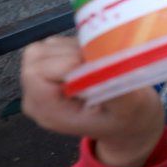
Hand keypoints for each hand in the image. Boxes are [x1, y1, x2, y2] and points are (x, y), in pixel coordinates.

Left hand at [20, 36, 164, 166]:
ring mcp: (41, 82)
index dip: (66, 63)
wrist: (129, 123)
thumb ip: (113, 89)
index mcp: (49, 112)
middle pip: (37, 57)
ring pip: (45, 47)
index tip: (95, 67)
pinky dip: (75, 45)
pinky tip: (92, 61)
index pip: (37, 74)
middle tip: (97, 64)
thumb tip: (105, 65)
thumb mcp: (129, 107)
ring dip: (74, 48)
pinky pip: (55, 44)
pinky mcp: (50, 68)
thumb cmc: (129, 118)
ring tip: (96, 64)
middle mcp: (37, 98)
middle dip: (70, 53)